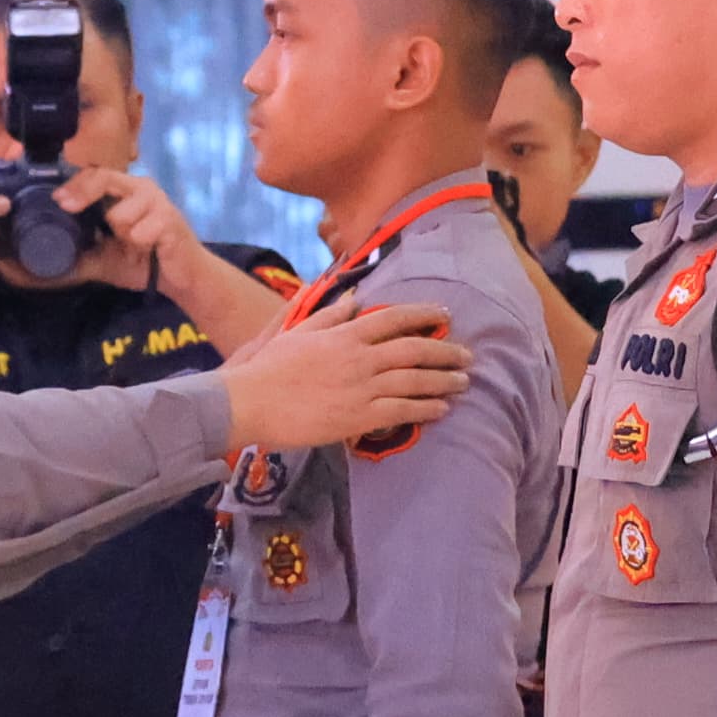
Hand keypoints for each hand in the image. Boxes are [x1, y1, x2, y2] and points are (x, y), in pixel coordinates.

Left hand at [48, 163, 192, 294]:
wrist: (182, 278)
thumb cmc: (143, 263)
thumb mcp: (104, 259)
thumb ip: (79, 255)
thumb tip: (41, 267)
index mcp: (126, 191)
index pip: (96, 174)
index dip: (74, 185)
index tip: (57, 201)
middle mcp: (141, 188)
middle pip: (104, 178)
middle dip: (82, 193)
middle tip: (65, 207)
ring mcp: (157, 201)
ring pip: (118, 214)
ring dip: (121, 236)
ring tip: (136, 245)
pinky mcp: (170, 218)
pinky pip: (138, 232)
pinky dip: (139, 246)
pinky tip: (151, 249)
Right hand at [221, 301, 470, 452]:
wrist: (250, 401)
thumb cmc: (269, 367)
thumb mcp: (299, 331)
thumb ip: (331, 316)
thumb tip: (354, 299)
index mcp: (346, 334)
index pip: (395, 318)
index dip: (424, 314)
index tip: (445, 314)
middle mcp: (360, 358)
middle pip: (415, 349)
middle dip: (446, 351)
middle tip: (467, 355)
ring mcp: (362, 388)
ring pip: (415, 380)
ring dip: (444, 380)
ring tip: (463, 382)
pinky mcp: (358, 417)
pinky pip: (402, 411)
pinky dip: (426, 408)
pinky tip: (442, 409)